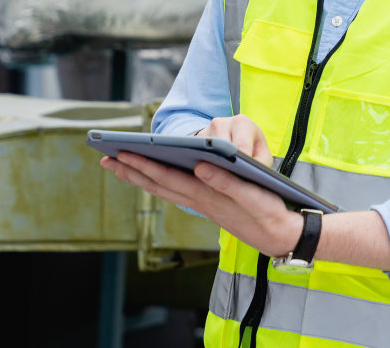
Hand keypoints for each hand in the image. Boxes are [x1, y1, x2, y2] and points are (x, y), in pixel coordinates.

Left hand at [99, 116, 299, 257]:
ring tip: (122, 166)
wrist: (282, 235)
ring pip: (165, 189)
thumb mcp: (252, 195)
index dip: (143, 165)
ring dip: (141, 177)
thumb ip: (225, 182)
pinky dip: (160, 182)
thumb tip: (200, 167)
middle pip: (158, 184)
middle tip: (107, 158)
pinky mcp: (211, 204)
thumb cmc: (270, 211)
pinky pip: (177, 192)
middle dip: (132, 171)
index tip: (121, 153)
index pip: (167, 178)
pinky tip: (155, 177)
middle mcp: (199, 200)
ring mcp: (203, 204)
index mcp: (206, 195)